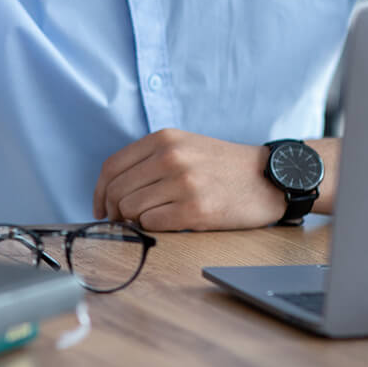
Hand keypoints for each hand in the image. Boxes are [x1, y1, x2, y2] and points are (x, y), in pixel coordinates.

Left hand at [92, 129, 286, 230]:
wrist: (267, 178)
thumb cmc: (224, 166)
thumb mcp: (186, 145)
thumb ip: (151, 160)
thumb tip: (113, 191)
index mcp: (165, 139)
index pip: (112, 167)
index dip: (99, 192)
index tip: (101, 207)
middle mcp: (171, 157)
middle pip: (117, 191)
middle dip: (115, 211)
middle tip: (124, 220)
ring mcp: (183, 183)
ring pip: (131, 209)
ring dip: (134, 220)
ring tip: (152, 219)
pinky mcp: (195, 209)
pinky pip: (151, 224)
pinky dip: (153, 228)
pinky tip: (169, 222)